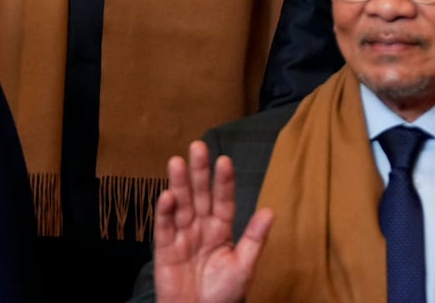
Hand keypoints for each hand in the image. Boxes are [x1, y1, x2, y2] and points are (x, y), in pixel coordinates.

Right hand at [152, 141, 273, 302]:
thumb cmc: (224, 295)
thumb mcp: (244, 267)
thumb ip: (254, 239)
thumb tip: (271, 211)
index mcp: (222, 230)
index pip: (224, 200)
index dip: (223, 181)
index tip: (224, 160)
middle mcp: (201, 228)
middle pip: (200, 195)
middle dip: (198, 172)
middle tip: (198, 146)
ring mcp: (182, 237)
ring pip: (181, 205)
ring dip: (179, 184)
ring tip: (177, 161)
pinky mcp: (165, 249)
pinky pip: (164, 228)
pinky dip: (165, 212)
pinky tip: (167, 195)